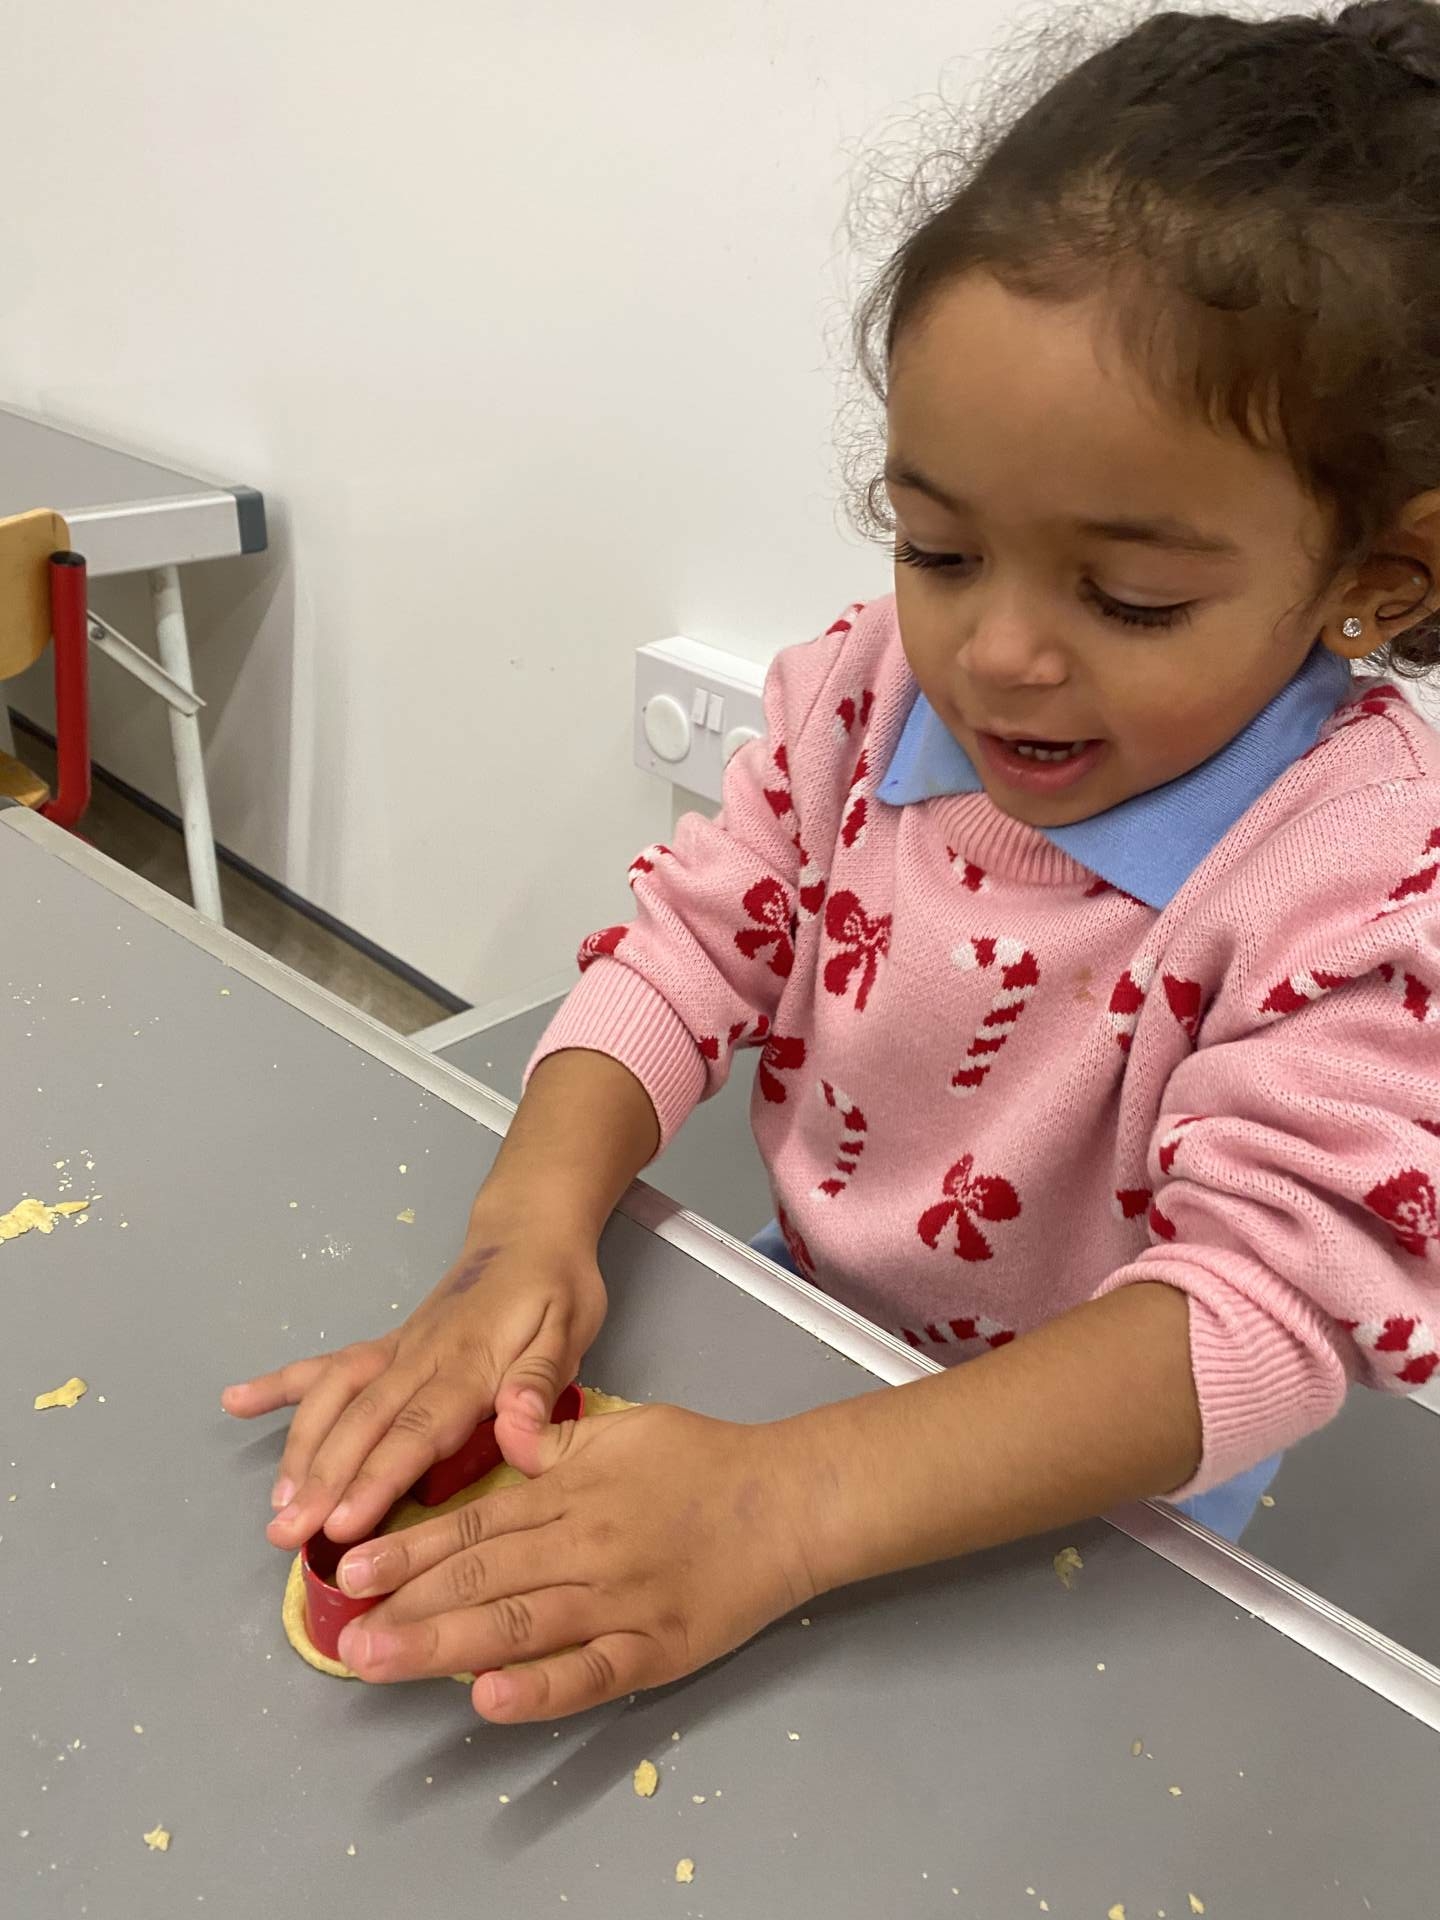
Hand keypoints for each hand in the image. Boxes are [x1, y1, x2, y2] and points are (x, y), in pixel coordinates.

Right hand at [221, 1224, 606, 1549]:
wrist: (531, 1231)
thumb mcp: (570, 1332)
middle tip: (286, 1535)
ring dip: (301, 1448)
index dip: (378, 1478)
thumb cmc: (557, 1291)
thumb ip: (540, 1383)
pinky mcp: (386, 1344)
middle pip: (364, 1421)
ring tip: (275, 1506)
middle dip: (322, 1480)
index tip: (343, 1523)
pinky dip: (279, 1383)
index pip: (419, 1429)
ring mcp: (396, 1349)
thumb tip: (520, 1432)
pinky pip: (327, 1364)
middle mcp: (422, 1357)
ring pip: (335, 1396)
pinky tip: (235, 1402)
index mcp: (471, 1365)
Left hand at [331, 1403, 818, 1721]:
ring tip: (382, 1663)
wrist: (788, 1501)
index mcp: (570, 1492)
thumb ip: (553, 1440)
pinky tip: (490, 1699)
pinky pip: (591, 1673)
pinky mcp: (655, 1649)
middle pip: (482, 1579)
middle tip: (346, 1635)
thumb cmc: (704, 1460)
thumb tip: (496, 1438)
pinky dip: (539, 1690)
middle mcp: (584, 1546)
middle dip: (407, 1606)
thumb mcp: (624, 1428)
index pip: (475, 1525)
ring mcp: (618, 1601)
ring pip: (518, 1625)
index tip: (354, 1569)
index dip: (410, 1549)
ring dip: (443, 1646)